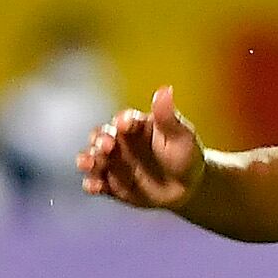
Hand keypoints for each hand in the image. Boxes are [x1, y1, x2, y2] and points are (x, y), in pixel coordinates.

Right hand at [77, 87, 205, 210]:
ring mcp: (114, 164)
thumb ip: (168, 116)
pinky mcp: (112, 185)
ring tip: (88, 163)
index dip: (123, 121)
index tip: (124, 124)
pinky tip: (94, 186)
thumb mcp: (180, 135)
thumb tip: (165, 90)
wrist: (190, 187)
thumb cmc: (185, 155)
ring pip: (94, 159)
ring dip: (88, 159)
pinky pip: (97, 183)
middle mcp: (120, 142)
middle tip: (106, 145)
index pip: (125, 120)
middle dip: (100, 139)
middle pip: (102, 136)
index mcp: (135, 126)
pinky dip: (92, 184)